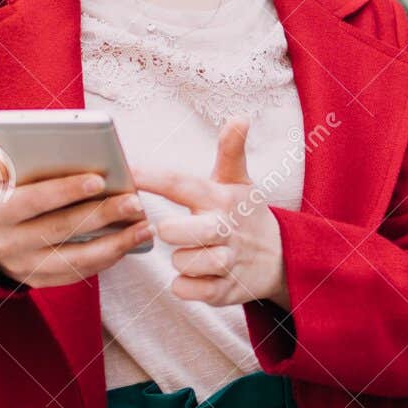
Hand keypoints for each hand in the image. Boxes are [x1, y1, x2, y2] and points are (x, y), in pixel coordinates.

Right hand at [0, 146, 151, 288]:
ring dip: (115, 244)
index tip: (99, 179)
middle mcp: (9, 245)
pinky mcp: (41, 280)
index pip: (32, 201)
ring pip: (75, 259)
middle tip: (134, 201)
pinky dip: (106, 259)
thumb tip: (20, 153)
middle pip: (61, 230)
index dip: (65, 190)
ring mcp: (25, 267)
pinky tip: (130, 242)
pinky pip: (78, 273)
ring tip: (144, 227)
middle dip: (101, 214)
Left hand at [130, 117, 289, 309]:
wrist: (280, 257)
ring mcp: (227, 261)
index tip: (126, 172)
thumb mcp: (239, 180)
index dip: (151, 178)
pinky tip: (194, 274)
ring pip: (185, 263)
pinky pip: (190, 290)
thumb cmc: (244, 213)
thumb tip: (240, 117)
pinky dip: (185, 285)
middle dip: (170, 231)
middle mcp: (224, 228)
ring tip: (190, 251)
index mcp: (220, 197)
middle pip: (182, 231)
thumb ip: (231, 150)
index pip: (181, 184)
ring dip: (180, 260)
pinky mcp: (226, 290)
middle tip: (170, 228)